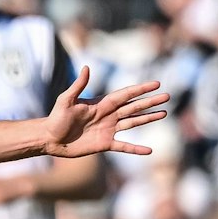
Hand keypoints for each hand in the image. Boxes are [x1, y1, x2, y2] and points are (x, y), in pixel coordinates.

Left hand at [40, 67, 168, 158]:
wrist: (50, 139)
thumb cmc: (55, 118)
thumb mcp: (66, 100)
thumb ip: (78, 85)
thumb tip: (86, 67)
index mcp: (101, 103)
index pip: (126, 94)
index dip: (140, 89)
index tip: (156, 84)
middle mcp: (108, 115)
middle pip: (134, 107)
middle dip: (150, 102)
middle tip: (167, 96)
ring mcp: (108, 130)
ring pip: (133, 123)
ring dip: (148, 118)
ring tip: (164, 113)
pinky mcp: (105, 144)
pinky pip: (124, 147)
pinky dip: (136, 149)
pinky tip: (149, 151)